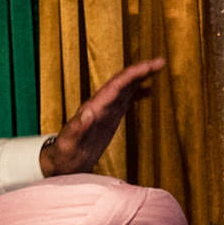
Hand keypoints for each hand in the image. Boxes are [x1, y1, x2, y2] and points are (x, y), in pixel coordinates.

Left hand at [39, 60, 166, 176]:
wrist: (63, 162)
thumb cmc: (64, 155)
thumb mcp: (69, 143)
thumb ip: (77, 128)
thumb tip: (87, 112)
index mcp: (93, 108)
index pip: (115, 86)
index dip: (132, 75)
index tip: (148, 67)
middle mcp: (100, 105)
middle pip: (122, 82)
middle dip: (141, 71)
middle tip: (160, 62)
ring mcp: (105, 111)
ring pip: (125, 88)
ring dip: (140, 77)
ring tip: (158, 68)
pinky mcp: (108, 118)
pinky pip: (125, 101)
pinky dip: (137, 93)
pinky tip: (148, 91)